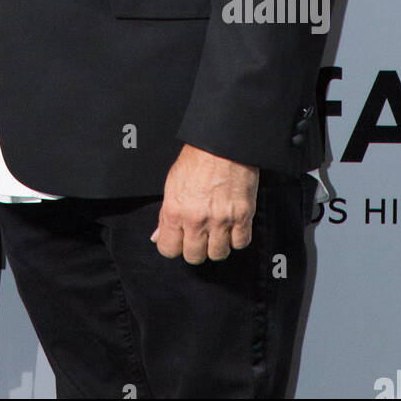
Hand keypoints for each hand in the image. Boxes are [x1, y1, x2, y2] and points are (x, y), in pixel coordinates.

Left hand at [151, 143, 258, 262]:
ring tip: (216, 230)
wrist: (223, 144)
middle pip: (194, 256)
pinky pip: (240, 243)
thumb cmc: (197, 160)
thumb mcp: (171, 185)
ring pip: (218, 254)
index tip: (178, 240)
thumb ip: (164, 215)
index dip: (173, 246)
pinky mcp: (242, 216)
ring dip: (217, 245)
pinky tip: (232, 226)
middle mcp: (196, 219)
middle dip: (195, 248)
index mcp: (175, 211)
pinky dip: (237, 238)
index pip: (168, 249)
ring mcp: (221, 220)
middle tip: (198, 235)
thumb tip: (158, 236)